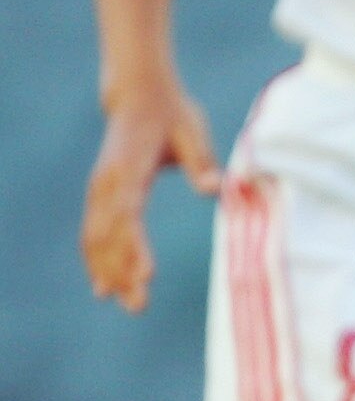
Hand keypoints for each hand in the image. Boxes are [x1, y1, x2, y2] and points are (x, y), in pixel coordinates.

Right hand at [81, 82, 218, 312]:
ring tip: (122, 303)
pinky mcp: (101, 193)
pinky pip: (94, 231)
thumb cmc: (172, 114)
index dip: (136, 248)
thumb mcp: (193, 132)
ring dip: (107, 271)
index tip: (147, 276)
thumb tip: (215, 188)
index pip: (130, 216)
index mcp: (128, 170)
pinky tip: (103, 286)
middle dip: (122, 272)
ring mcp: (100, 188)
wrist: (138, 94)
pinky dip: (96, 258)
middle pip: (110, 235)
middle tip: (138, 306)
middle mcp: (106, 182)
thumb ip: (202, 161)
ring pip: (96, 237)